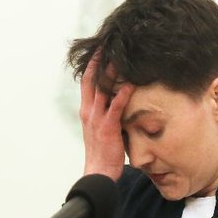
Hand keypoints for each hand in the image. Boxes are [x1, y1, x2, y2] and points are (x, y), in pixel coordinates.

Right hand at [80, 57, 133, 180]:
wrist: (97, 173)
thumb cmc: (102, 153)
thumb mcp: (100, 130)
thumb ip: (105, 115)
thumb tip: (116, 103)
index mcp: (86, 112)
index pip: (87, 83)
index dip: (92, 66)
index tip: (99, 50)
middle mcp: (89, 112)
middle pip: (92, 81)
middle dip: (98, 62)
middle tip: (107, 44)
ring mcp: (97, 119)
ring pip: (103, 90)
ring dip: (111, 72)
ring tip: (120, 57)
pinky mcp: (108, 127)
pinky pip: (115, 107)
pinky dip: (123, 94)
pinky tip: (131, 83)